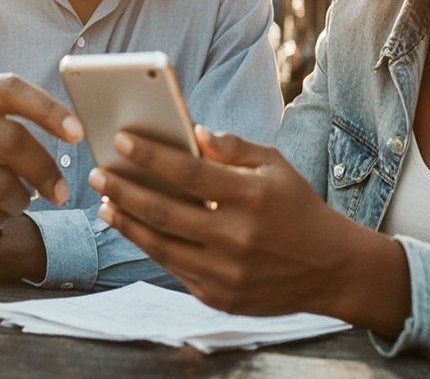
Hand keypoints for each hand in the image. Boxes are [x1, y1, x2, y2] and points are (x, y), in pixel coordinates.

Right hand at [0, 74, 82, 255]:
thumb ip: (8, 110)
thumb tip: (72, 129)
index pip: (12, 90)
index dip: (50, 110)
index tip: (77, 132)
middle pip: (15, 144)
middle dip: (47, 170)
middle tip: (60, 189)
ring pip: (5, 187)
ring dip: (23, 198)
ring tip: (18, 198)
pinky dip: (1, 218)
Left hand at [89, 125, 386, 319]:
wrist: (332, 268)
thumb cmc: (298, 208)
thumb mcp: (276, 166)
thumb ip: (234, 147)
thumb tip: (194, 131)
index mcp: (251, 197)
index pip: (189, 173)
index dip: (150, 155)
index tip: (120, 141)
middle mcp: (236, 237)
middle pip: (164, 212)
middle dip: (123, 190)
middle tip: (97, 174)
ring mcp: (226, 273)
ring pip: (161, 246)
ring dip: (127, 223)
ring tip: (106, 204)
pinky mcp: (220, 298)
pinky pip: (175, 269)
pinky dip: (151, 247)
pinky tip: (135, 229)